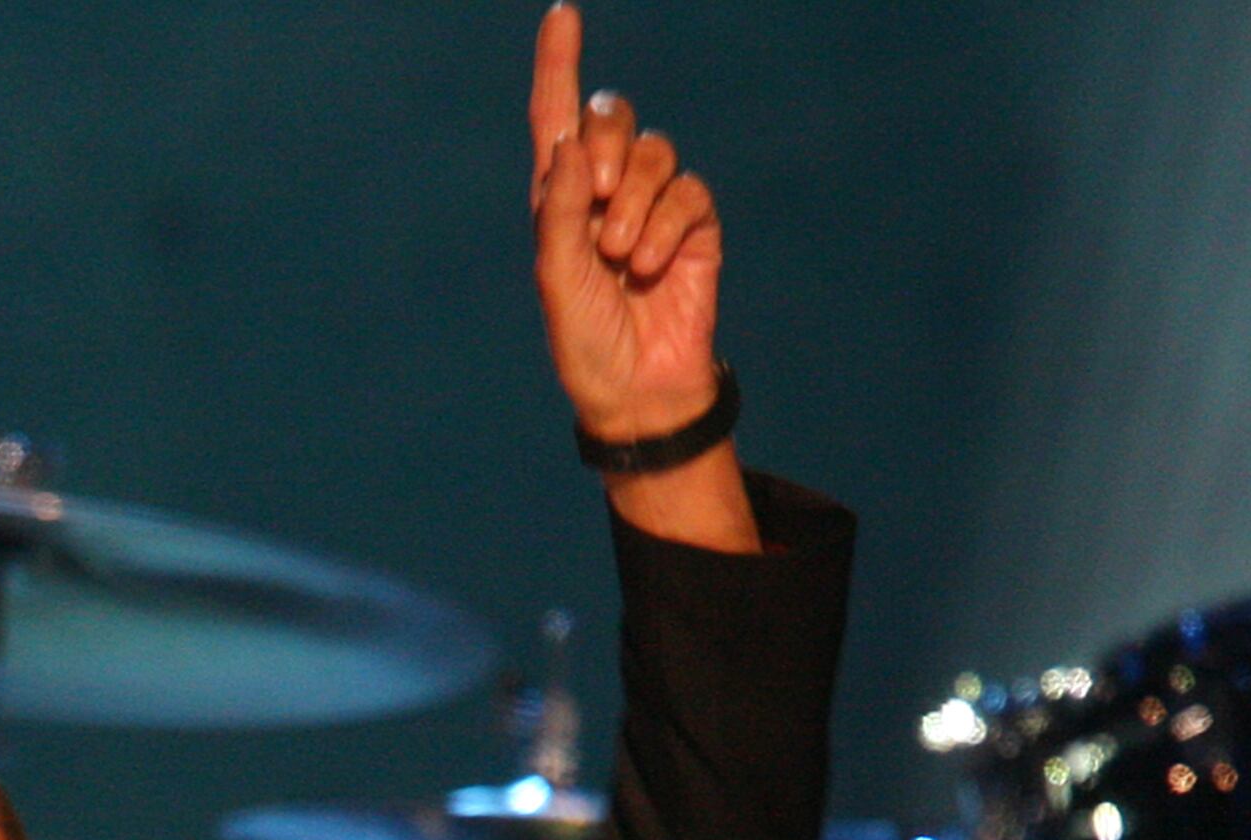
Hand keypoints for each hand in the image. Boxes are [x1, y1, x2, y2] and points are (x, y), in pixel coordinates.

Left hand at [529, 6, 721, 442]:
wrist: (637, 391)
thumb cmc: (585, 342)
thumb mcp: (556, 279)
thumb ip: (557, 211)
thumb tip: (567, 142)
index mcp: (557, 200)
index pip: (556, 117)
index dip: (557, 66)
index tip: (561, 14)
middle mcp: (604, 191)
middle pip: (611, 117)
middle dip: (605, 146)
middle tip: (594, 200)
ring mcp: (653, 204)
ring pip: (654, 152)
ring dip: (634, 204)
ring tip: (622, 259)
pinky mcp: (694, 223)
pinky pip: (687, 192)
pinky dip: (666, 227)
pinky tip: (650, 269)